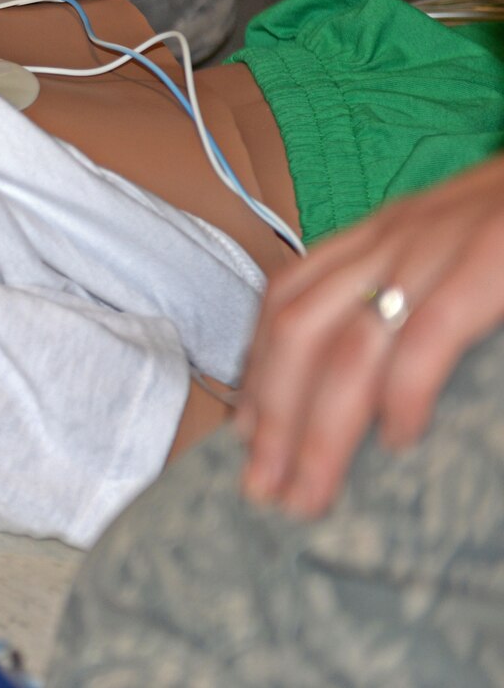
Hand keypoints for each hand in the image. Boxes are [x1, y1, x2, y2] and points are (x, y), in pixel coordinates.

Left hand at [236, 156, 503, 516]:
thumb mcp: (451, 247)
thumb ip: (412, 298)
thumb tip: (376, 387)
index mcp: (377, 235)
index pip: (284, 301)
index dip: (258, 370)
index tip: (244, 434)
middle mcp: (389, 238)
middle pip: (296, 333)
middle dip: (272, 418)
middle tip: (265, 487)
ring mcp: (432, 248)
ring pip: (346, 346)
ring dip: (318, 428)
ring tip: (310, 489)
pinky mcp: (485, 260)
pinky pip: (427, 333)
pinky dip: (405, 391)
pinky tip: (399, 438)